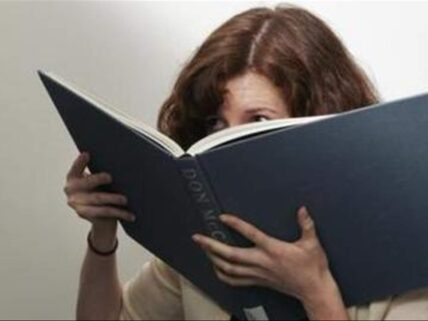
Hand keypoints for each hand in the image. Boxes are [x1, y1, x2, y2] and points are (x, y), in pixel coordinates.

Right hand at [64, 152, 134, 249]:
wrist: (100, 219)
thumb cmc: (101, 192)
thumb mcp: (98, 182)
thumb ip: (101, 173)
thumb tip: (121, 162)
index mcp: (73, 178)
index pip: (76, 169)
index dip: (80, 162)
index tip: (87, 154)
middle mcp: (71, 191)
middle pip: (86, 183)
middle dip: (98, 179)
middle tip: (110, 177)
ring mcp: (76, 204)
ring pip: (97, 199)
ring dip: (112, 198)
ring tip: (125, 199)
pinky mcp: (85, 215)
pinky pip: (105, 212)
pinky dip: (119, 213)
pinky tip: (130, 215)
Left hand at [192, 207, 347, 318]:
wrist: (314, 290)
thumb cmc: (313, 266)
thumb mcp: (312, 243)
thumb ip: (306, 225)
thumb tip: (302, 209)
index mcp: (273, 249)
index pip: (250, 234)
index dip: (235, 224)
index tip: (222, 217)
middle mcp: (262, 262)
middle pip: (231, 255)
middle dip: (212, 246)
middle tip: (198, 238)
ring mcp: (258, 274)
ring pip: (230, 269)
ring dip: (214, 259)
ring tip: (204, 250)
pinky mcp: (258, 282)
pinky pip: (236, 281)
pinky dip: (223, 275)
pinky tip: (216, 269)